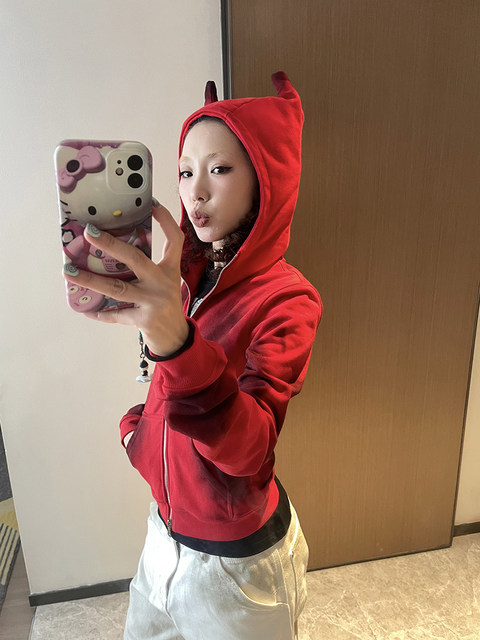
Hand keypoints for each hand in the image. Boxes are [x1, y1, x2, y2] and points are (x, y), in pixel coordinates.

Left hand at [63, 202, 189, 357]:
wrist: (175, 337)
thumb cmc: (164, 304)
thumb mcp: (165, 282)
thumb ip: (148, 267)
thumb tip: (112, 248)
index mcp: (170, 269)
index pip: (174, 239)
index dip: (166, 220)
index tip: (152, 203)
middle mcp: (163, 282)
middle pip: (136, 258)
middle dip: (110, 244)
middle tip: (88, 232)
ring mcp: (153, 301)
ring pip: (117, 287)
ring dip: (90, 279)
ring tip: (68, 271)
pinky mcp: (143, 319)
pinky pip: (115, 314)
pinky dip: (98, 313)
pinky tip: (83, 309)